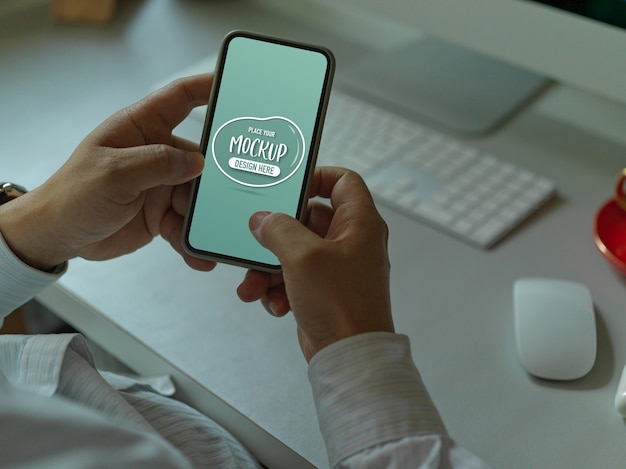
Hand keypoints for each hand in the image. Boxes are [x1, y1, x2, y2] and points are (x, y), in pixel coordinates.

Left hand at [0, 74, 215, 271]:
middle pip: (200, 157)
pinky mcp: (162, 212)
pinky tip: (196, 254)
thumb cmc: (72, 195)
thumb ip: (158, 163)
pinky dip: (191, 239)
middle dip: (214, 176)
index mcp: (140, 128)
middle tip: (227, 192)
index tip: (236, 85)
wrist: (58, 236)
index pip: (179, 98)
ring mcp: (160, 184)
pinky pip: (187, 223)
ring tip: (202, 232)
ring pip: (197, 196)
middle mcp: (155, 153)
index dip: (208, 87)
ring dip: (201, 215)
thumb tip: (198, 162)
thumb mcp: (114, 174)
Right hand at [237, 167, 393, 360]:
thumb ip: (278, 229)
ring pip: (295, 252)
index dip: (316, 177)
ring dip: (269, 267)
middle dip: (276, 236)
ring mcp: (338, 267)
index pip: (343, 181)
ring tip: (254, 284)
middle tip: (257, 241)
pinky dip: (279, 288)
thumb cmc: (342, 307)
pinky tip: (273, 303)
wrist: (348, 358)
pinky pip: (295, 277)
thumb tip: (263, 220)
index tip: (289, 185)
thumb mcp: (302, 257)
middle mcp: (351, 242)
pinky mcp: (325, 290)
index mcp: (359, 223)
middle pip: (308, 219)